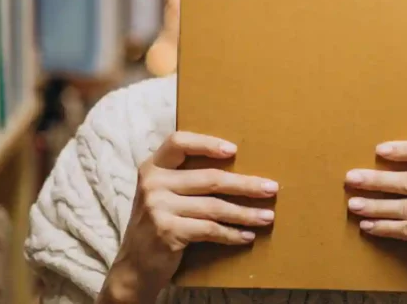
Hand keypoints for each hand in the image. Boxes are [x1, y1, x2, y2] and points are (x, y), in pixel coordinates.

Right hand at [100, 132, 278, 303]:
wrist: (134, 264)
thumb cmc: (157, 223)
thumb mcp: (161, 193)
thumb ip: (184, 177)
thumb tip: (237, 169)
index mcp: (152, 167)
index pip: (178, 142)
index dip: (207, 143)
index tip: (234, 150)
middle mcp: (152, 183)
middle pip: (209, 178)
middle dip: (245, 184)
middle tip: (272, 188)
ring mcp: (157, 208)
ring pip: (214, 207)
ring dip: (245, 213)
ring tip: (267, 217)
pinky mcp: (167, 231)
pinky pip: (209, 229)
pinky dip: (232, 234)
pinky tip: (247, 236)